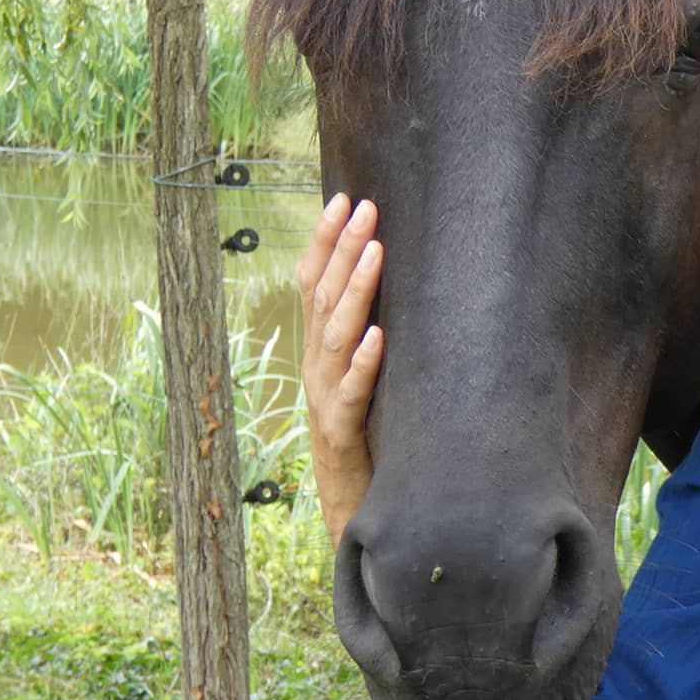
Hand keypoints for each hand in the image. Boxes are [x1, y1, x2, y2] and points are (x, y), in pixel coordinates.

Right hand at [295, 193, 384, 547]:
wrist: (349, 501)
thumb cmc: (363, 430)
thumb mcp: (360, 371)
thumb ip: (364, 329)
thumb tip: (387, 275)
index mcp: (317, 347)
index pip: (313, 282)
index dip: (323, 240)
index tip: (343, 197)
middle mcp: (314, 365)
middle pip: (323, 298)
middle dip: (342, 249)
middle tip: (365, 207)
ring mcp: (324, 396)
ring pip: (334, 336)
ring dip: (356, 291)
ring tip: (376, 251)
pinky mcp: (342, 430)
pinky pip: (351, 393)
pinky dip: (363, 363)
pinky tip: (379, 337)